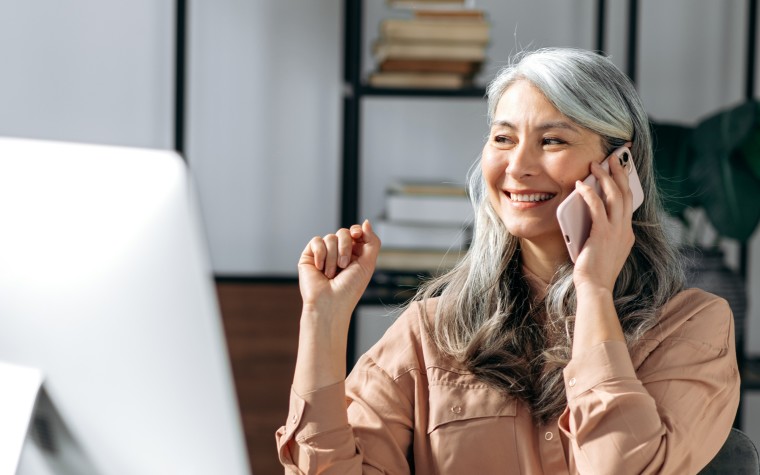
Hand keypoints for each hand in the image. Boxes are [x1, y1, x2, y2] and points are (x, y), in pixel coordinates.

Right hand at [298, 220, 380, 321]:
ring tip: (331, 274)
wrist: (330, 303)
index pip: (355, 233)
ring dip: (333, 257)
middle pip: (343, 232)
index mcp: (354, 255)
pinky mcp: (309, 256)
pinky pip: (316, 241)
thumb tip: (366, 222)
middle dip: (345, 247)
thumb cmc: (350, 288)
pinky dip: (320, 254)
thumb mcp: (368, 264)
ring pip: (330, 238)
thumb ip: (372, 241)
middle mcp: (338, 253)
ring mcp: (323, 254)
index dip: (357, 231)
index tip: (357, 235)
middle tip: (344, 265)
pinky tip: (320, 268)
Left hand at [572, 148, 634, 293]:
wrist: (596, 288)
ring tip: (596, 165)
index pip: (628, 203)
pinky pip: (597, 206)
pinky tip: (580, 185)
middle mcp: (625, 230)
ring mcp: (617, 231)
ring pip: (615, 196)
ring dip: (605, 177)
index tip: (621, 170)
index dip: (625, 184)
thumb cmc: (594, 272)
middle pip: (626, 193)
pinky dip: (589, 193)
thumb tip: (590, 216)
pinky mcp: (603, 233)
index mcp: (627, 233)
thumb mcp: (603, 249)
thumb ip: (602, 232)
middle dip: (620, 173)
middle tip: (612, 158)